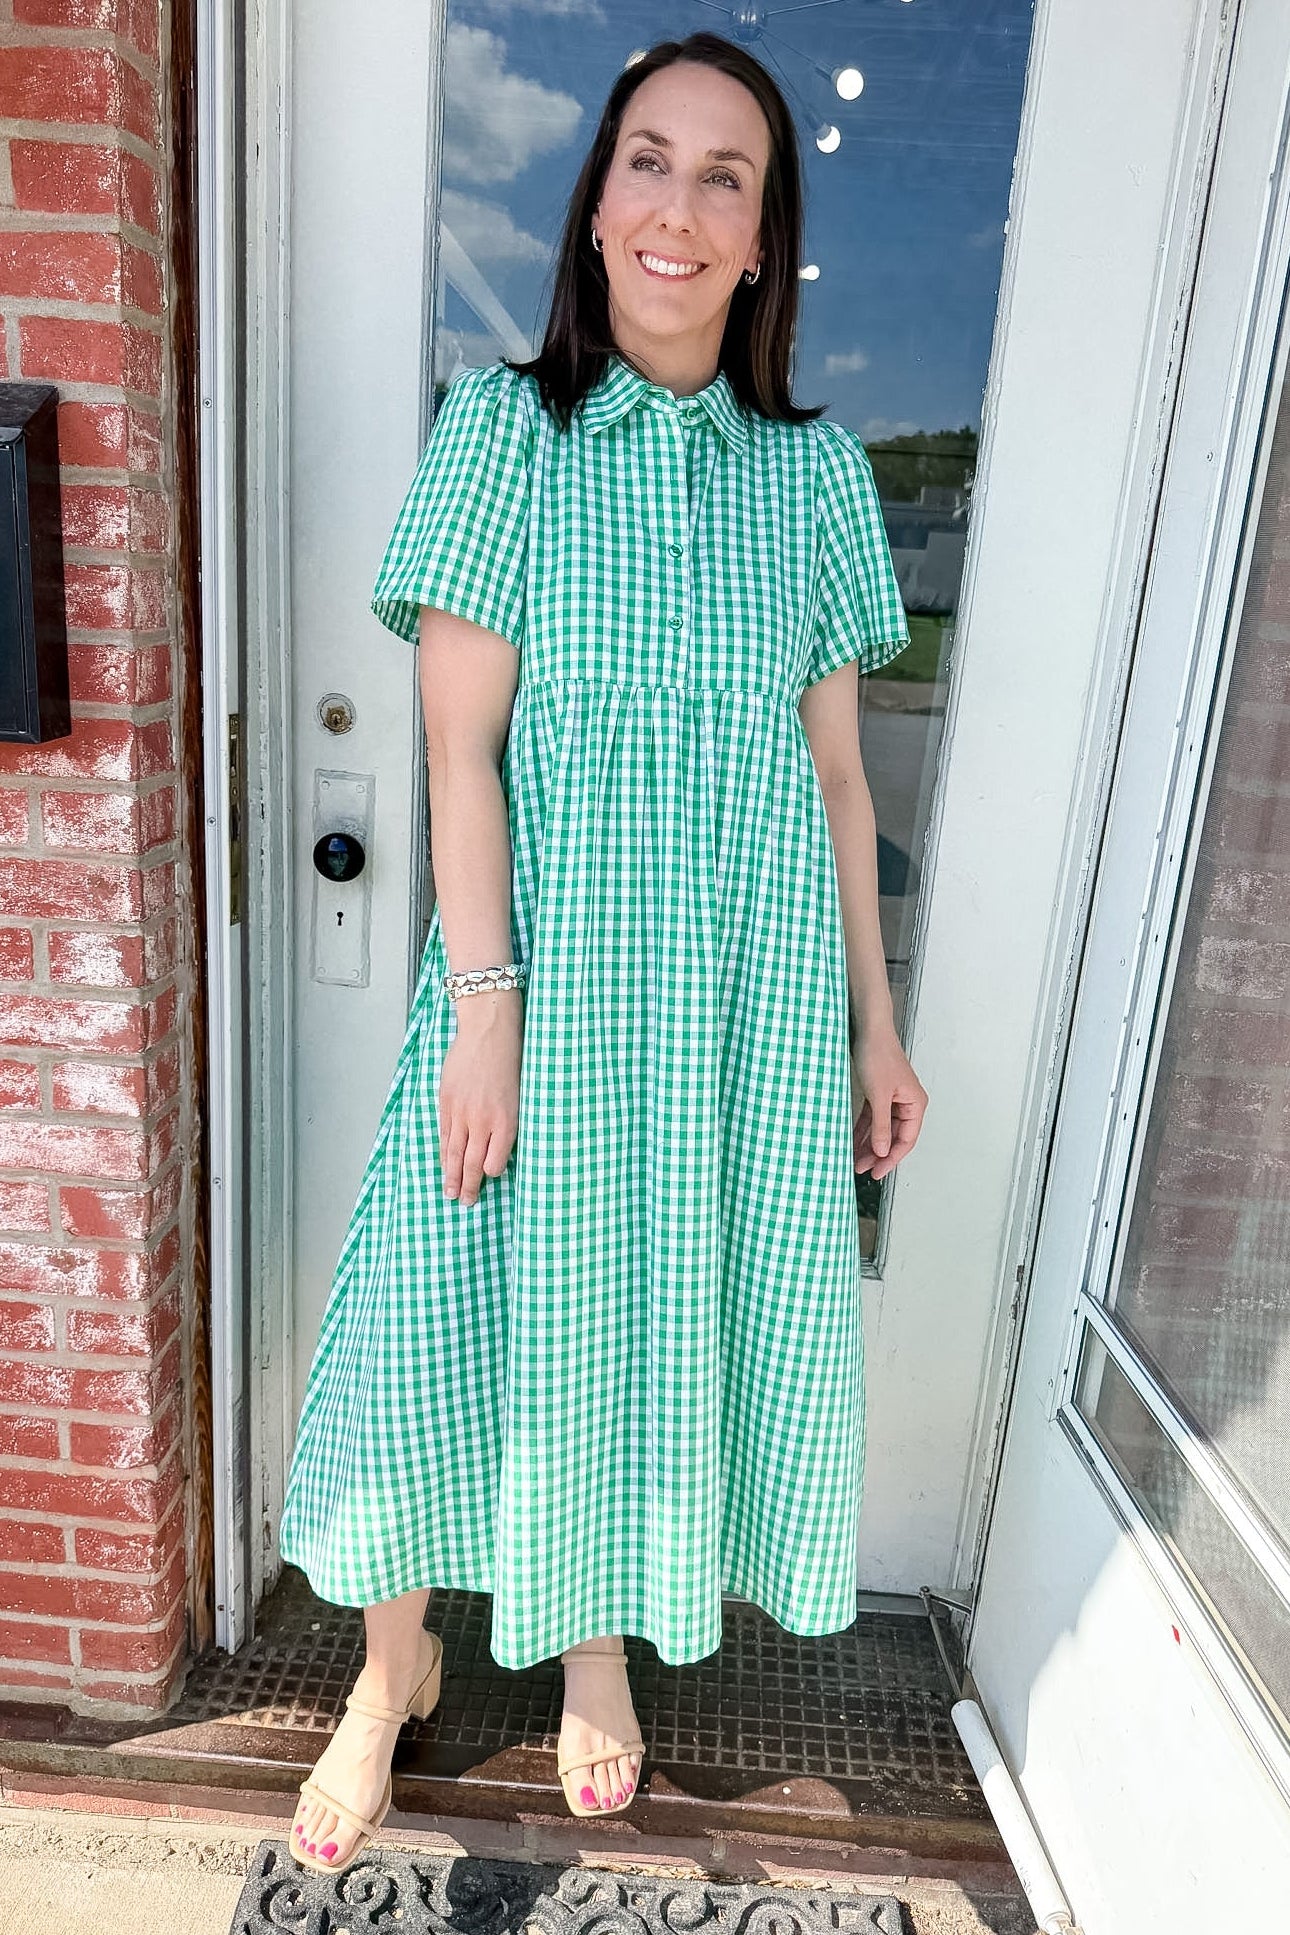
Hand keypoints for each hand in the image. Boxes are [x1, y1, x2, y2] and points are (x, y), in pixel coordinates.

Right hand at [438, 994, 522, 1205]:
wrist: (489, 1032)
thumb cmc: (510, 1059)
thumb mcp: (520, 1095)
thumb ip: (508, 1121)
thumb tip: (499, 1143)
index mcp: (506, 1121)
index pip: (495, 1162)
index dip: (491, 1173)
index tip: (490, 1177)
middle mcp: (483, 1122)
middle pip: (472, 1163)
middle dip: (468, 1186)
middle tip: (465, 1203)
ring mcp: (462, 1113)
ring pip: (454, 1152)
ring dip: (452, 1175)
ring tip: (450, 1193)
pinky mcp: (446, 1102)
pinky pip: (444, 1134)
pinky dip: (443, 1151)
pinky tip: (444, 1162)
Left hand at [851, 1022, 927, 1180]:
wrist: (868, 1028)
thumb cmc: (878, 1055)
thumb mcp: (879, 1095)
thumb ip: (881, 1126)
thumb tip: (882, 1150)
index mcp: (915, 1104)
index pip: (906, 1140)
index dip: (891, 1158)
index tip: (877, 1172)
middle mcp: (907, 1103)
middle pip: (893, 1136)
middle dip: (877, 1154)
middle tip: (862, 1169)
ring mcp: (892, 1098)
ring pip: (881, 1129)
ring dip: (869, 1144)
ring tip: (855, 1160)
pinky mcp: (879, 1093)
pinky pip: (872, 1118)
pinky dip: (863, 1129)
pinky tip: (852, 1140)